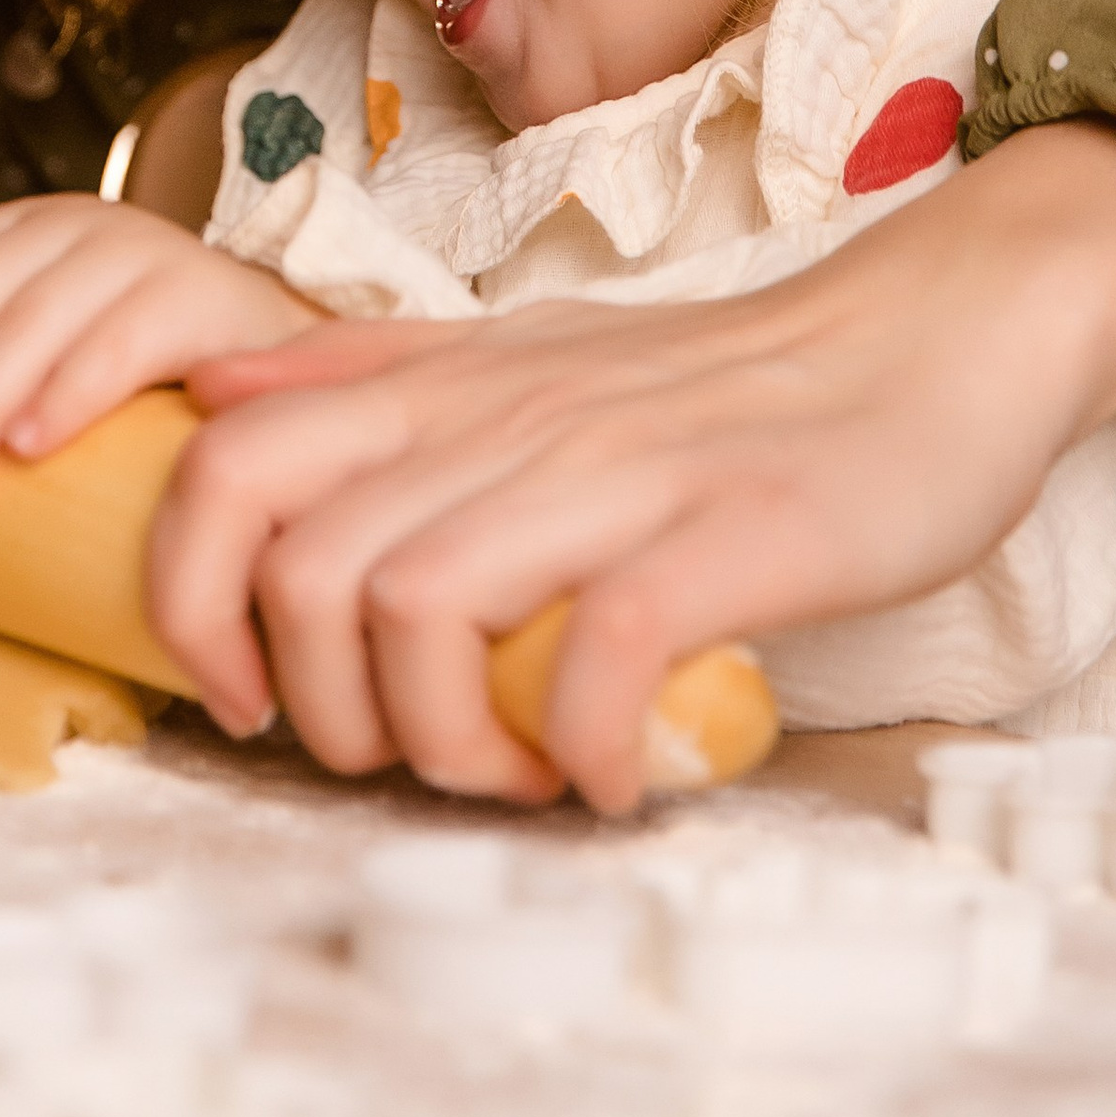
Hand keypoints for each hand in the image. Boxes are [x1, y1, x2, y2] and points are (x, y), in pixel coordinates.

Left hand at [0, 193, 315, 498]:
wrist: (292, 378)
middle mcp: (86, 221)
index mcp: (37, 224)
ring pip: (37, 316)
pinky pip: (123, 340)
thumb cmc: (152, 370)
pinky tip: (30, 447)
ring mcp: (149, 250)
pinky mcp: (205, 296)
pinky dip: (69, 392)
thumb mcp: (50, 327)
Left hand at [146, 123, 1115, 813]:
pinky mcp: (726, 538)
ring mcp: (613, 474)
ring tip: (510, 774)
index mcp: (444, 387)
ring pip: (416, 608)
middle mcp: (503, 420)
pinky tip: (609, 775)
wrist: (922, 341)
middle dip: (322, 710)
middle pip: (304, 569)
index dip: (192, 598)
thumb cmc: (716, 385)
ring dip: (443, 742)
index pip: (228, 467)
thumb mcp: (520, 357)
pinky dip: (580, 750)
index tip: (247, 693)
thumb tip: (215, 392)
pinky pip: (594, 657)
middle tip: (401, 759)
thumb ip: (372, 377)